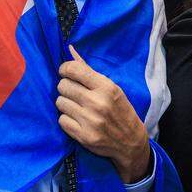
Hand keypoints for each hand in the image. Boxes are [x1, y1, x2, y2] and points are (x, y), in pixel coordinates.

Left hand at [56, 46, 150, 183]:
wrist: (130, 142)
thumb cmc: (120, 110)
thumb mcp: (111, 87)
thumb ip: (88, 70)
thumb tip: (69, 49)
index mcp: (106, 87)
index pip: (74, 69)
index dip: (65, 69)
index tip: (66, 72)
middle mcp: (97, 103)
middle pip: (63, 85)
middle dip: (66, 87)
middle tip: (74, 92)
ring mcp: (90, 121)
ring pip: (60, 102)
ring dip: (66, 103)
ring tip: (76, 106)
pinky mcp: (83, 136)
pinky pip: (61, 120)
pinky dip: (67, 119)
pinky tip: (77, 119)